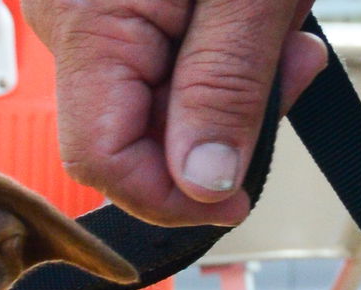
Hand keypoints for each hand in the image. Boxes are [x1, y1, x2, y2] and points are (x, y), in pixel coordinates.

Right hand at [26, 0, 327, 226]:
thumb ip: (224, 89)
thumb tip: (202, 187)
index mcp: (87, 18)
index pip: (104, 164)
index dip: (173, 199)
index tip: (238, 197)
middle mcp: (69, 17)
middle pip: (129, 138)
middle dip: (218, 129)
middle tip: (292, 73)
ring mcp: (86, 9)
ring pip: (150, 104)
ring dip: (228, 91)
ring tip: (282, 34)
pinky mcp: (112, 1)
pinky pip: (157, 61)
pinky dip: (216, 56)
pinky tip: (255, 23)